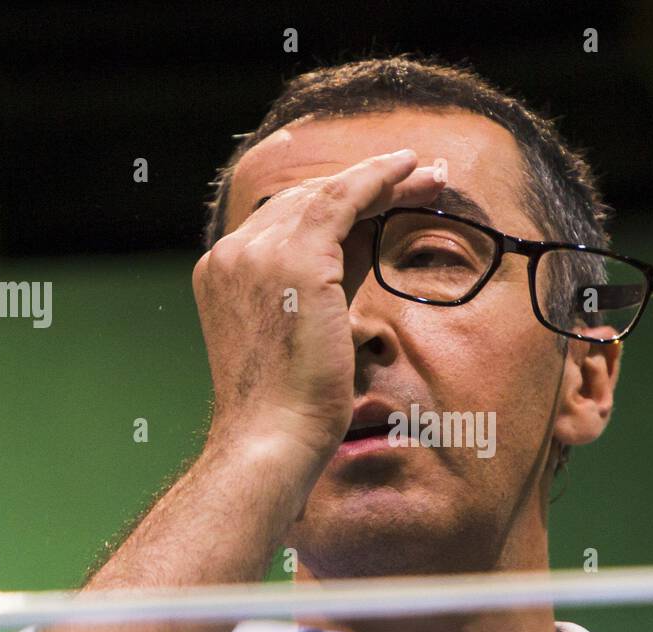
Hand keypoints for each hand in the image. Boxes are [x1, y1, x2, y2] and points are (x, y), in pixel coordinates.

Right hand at [192, 148, 443, 461]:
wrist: (272, 440)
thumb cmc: (291, 409)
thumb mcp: (310, 331)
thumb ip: (331, 282)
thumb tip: (368, 239)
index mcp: (225, 275)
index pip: (286, 224)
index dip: (337, 207)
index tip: (379, 199)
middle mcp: (231, 256)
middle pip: (305, 202)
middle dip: (365, 187)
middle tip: (417, 178)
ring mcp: (256, 253)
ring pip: (326, 194)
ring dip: (380, 178)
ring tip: (427, 173)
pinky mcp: (295, 260)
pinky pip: (342, 199)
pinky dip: (375, 179)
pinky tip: (406, 169)